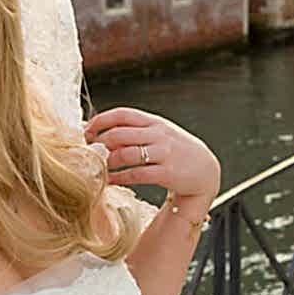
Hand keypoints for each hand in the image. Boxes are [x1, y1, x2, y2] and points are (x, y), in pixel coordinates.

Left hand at [84, 107, 220, 210]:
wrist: (206, 171)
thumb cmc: (177, 152)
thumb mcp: (161, 133)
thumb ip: (137, 131)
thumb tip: (104, 133)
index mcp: (155, 122)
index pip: (123, 114)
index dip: (101, 120)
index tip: (87, 130)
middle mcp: (159, 135)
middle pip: (120, 133)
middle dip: (99, 143)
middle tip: (88, 151)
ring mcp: (164, 154)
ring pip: (126, 154)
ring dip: (107, 161)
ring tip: (97, 166)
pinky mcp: (166, 173)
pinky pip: (136, 175)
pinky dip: (119, 177)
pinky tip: (110, 180)